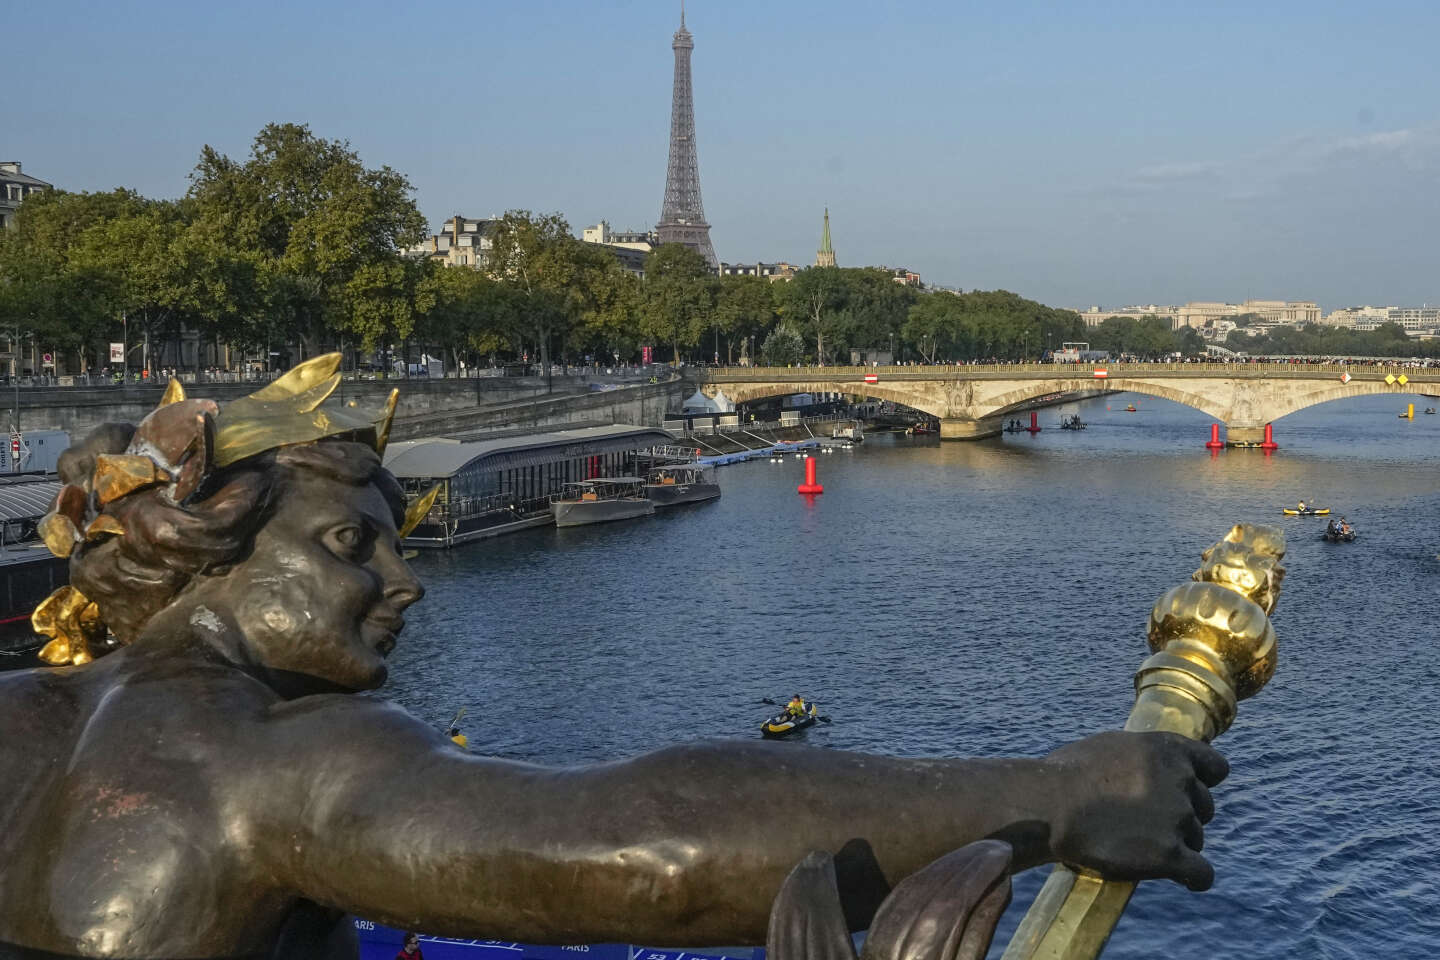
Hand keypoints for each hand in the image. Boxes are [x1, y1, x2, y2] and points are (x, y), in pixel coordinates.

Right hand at [1042, 731, 1228, 890]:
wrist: (1047, 806)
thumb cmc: (1065, 775)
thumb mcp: (1110, 748)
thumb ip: (1142, 757)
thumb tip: (1150, 767)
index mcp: (1166, 749)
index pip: (1215, 767)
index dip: (1203, 782)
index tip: (1188, 793)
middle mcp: (1179, 780)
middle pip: (1204, 807)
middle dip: (1183, 817)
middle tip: (1150, 826)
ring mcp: (1177, 818)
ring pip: (1197, 839)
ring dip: (1178, 845)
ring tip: (1143, 848)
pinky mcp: (1169, 854)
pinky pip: (1202, 873)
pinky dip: (1194, 878)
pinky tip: (1184, 879)